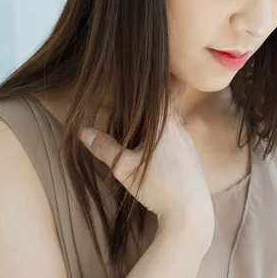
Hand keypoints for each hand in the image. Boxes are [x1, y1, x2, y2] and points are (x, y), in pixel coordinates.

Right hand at [79, 75, 214, 240]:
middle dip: (160, 97)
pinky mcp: (193, 158)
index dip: (165, 75)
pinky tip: (158, 150)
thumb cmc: (160, 187)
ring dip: (162, 121)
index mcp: (166, 124)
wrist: (192, 214)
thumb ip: (105, 148)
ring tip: (146, 124)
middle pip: (172, 103)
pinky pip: (179, 139)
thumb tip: (83, 131)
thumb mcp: (125, 169)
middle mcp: (181, 128)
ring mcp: (189, 143)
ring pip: (175, 123)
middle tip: (146, 92)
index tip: (159, 63)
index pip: (170, 88)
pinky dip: (168, 137)